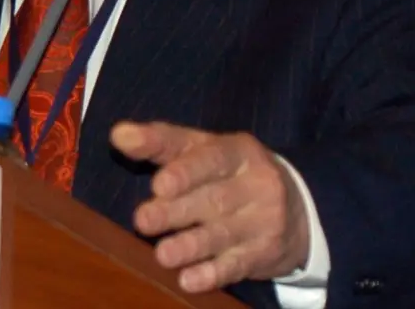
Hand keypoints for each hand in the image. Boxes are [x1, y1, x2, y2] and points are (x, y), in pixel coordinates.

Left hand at [110, 121, 309, 293]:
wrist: (296, 207)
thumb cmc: (230, 172)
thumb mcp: (202, 149)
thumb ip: (160, 142)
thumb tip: (118, 135)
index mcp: (238, 150)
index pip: (212, 157)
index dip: (186, 171)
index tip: (159, 184)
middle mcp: (256, 182)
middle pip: (214, 198)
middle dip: (176, 211)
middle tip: (142, 220)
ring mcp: (264, 219)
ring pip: (224, 234)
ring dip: (190, 246)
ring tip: (161, 255)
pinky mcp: (265, 253)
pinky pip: (237, 265)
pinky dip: (212, 274)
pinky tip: (189, 280)